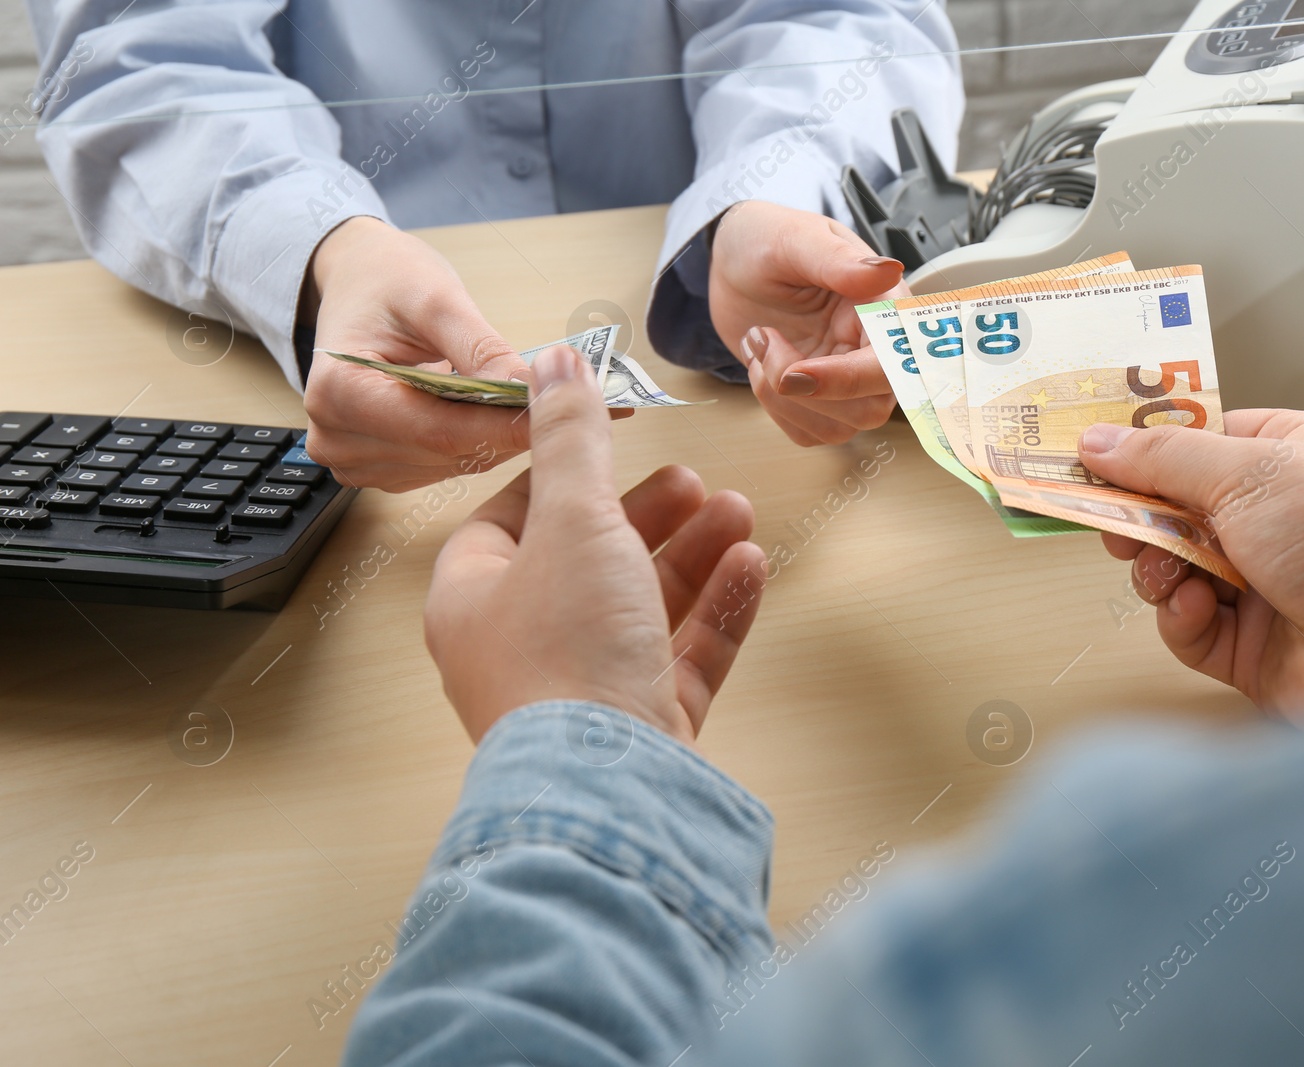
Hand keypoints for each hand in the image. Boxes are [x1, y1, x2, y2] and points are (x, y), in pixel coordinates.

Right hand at [302, 217, 628, 491]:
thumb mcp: (434, 297)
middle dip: (516, 430)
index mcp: (340, 393)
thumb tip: (530, 386)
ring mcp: (358, 460)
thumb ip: (480, 348)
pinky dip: (487, 441)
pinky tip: (517, 416)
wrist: (356, 282)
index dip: (507, 427)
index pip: (439, 430)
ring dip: (507, 438)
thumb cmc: (385, 280)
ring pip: (456, 464)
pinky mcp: (384, 467)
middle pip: (449, 452)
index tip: (567, 415)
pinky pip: (449, 464)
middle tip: (589, 409)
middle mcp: (339, 439)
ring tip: (556, 407)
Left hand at [424, 343, 766, 743]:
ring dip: (691, 556)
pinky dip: (714, 610)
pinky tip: (750, 567)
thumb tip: (556, 356)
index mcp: (476, 600)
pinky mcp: (640, 729)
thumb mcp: (574, 517)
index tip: (605, 448)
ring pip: (640, 609)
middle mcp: (522, 649)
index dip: (560, 478)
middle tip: (694, 483)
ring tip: (737, 513)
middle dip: (647, 516)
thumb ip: (572, 436)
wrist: (610, 789)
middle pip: (587, 562)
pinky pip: (680, 657)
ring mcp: (584, 694)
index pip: (508, 521)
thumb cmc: (569, 649)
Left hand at [707, 200, 901, 445]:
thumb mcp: (796, 239)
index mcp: (882, 308)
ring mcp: (846, 377)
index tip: (795, 372)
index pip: (891, 366)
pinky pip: (810, 433)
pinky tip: (762, 364)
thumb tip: (887, 271)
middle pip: (870, 410)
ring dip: (783, 399)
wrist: (733, 261)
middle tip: (764, 340)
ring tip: (759, 343)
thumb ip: (838, 261)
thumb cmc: (767, 240)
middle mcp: (872, 348)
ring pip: (838, 429)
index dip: (846, 380)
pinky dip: (776, 410)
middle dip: (806, 392)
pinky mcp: (819, 398)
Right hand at [1078, 411, 1303, 717]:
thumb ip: (1163, 458)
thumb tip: (1097, 442)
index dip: (1149, 449)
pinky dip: (1181, 618)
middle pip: (1179, 509)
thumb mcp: (1251, 470)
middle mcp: (1283, 520)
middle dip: (1141, 516)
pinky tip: (1195, 608)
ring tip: (1166, 568)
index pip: (1204, 442)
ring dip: (1158, 568)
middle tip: (1109, 519)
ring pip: (1174, 570)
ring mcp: (1268, 586)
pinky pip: (1190, 628)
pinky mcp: (1253, 648)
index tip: (1094, 455)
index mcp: (1298, 457)